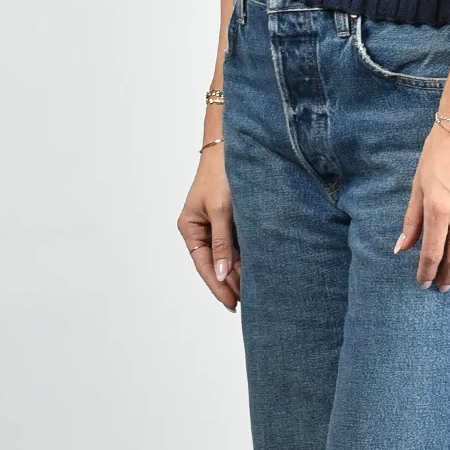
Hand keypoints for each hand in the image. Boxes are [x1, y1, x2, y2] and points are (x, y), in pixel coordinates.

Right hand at [177, 148, 239, 310]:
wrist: (235, 145)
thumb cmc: (221, 173)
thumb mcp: (221, 210)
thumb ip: (221, 243)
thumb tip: (220, 274)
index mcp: (190, 227)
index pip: (204, 264)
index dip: (218, 286)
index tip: (232, 304)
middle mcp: (202, 228)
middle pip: (216, 263)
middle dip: (230, 283)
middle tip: (248, 304)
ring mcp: (218, 224)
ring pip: (228, 256)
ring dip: (240, 272)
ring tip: (255, 293)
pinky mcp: (233, 219)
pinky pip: (239, 244)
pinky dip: (247, 257)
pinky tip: (258, 271)